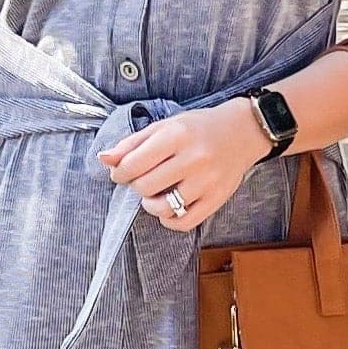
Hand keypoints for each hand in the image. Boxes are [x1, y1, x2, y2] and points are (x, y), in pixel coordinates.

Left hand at [96, 97, 274, 231]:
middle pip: (145, 186)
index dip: (120, 172)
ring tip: (154, 194)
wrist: (243, 131)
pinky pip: (184, 222)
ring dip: (150, 204)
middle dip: (136, 186)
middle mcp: (194, 158)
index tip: (121, 173)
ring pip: (163, 207)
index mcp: (177, 135)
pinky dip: (169, 219)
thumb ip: (132, 143)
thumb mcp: (165, 126)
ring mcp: (207, 181)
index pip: (133, 163)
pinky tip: (168, 207)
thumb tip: (104, 159)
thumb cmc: (199, 127)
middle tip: (141, 179)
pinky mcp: (217, 199)